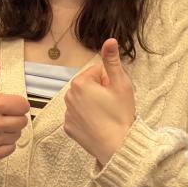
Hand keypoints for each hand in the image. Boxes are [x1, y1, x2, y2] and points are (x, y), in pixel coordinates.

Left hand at [64, 39, 135, 165]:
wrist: (117, 146)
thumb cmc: (120, 114)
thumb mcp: (121, 84)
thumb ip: (112, 61)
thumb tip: (109, 40)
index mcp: (80, 82)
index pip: (97, 72)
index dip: (109, 81)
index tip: (114, 94)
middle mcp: (69, 96)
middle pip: (88, 85)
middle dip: (99, 91)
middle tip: (112, 105)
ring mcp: (67, 113)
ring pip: (83, 100)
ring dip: (92, 104)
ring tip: (106, 116)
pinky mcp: (68, 127)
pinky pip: (78, 116)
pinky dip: (87, 118)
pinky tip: (98, 125)